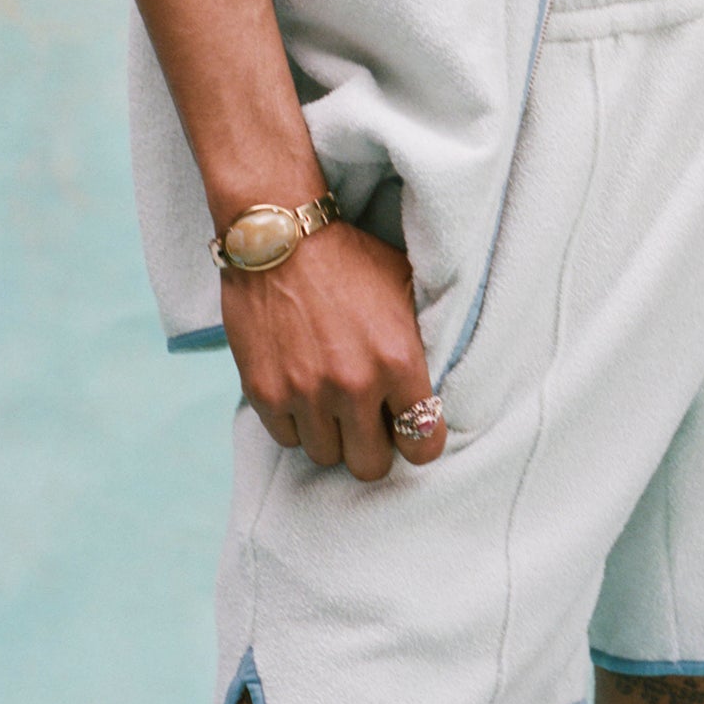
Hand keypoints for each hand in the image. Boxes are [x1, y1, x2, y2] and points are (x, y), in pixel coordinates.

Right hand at [220, 220, 445, 480]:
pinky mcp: (265, 393)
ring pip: (327, 455)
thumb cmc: (350, 259)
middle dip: (375, 447)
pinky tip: (304, 394)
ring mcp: (306, 393)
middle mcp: (354, 385)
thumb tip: (438, 381)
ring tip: (334, 402)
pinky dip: (297, 423)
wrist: (280, 237)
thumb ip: (424, 337)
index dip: (422, 443)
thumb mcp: (405, 287)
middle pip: (371, 465)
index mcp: (398, 360)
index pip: (423, 442)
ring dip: (333, 434)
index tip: (415, 435)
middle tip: (371, 422)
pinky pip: (288, 439)